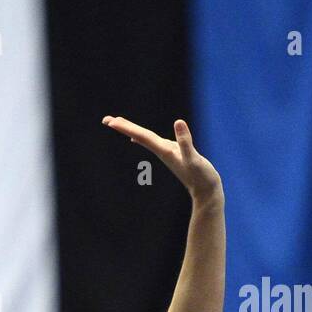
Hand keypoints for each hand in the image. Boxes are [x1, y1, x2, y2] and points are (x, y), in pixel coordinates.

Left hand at [102, 115, 221, 201]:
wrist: (206, 192)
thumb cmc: (202, 177)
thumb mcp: (194, 158)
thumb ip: (185, 142)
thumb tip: (178, 122)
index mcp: (165, 151)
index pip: (143, 136)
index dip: (127, 128)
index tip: (111, 122)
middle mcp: (162, 151)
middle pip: (140, 136)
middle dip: (123, 127)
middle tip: (105, 120)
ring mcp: (166, 153)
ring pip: (144, 139)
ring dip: (131, 130)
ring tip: (117, 123)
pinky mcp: (172, 154)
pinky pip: (153, 143)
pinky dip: (143, 138)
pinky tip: (136, 139)